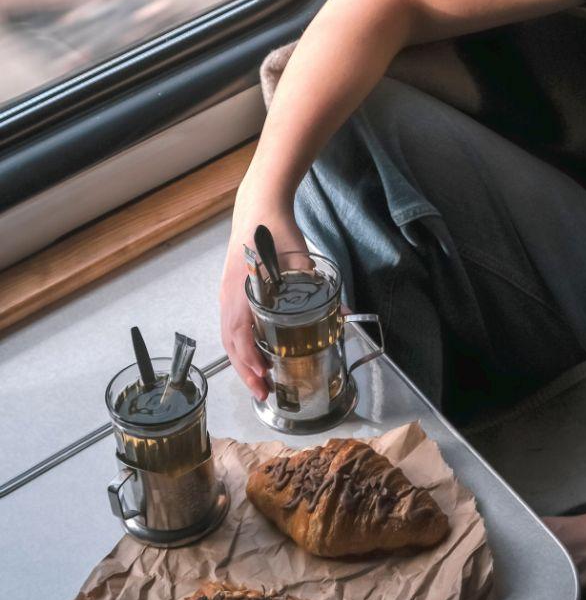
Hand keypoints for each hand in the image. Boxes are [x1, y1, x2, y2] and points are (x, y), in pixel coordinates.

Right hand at [220, 208, 308, 398]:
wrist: (259, 207)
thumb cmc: (276, 232)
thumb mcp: (300, 261)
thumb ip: (319, 289)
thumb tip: (343, 315)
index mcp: (243, 291)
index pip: (240, 335)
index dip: (249, 361)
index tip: (263, 379)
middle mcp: (230, 297)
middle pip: (231, 343)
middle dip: (246, 371)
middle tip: (264, 392)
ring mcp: (227, 294)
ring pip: (229, 337)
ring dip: (242, 361)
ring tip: (259, 380)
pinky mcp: (231, 291)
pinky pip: (231, 326)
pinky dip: (240, 345)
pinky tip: (254, 353)